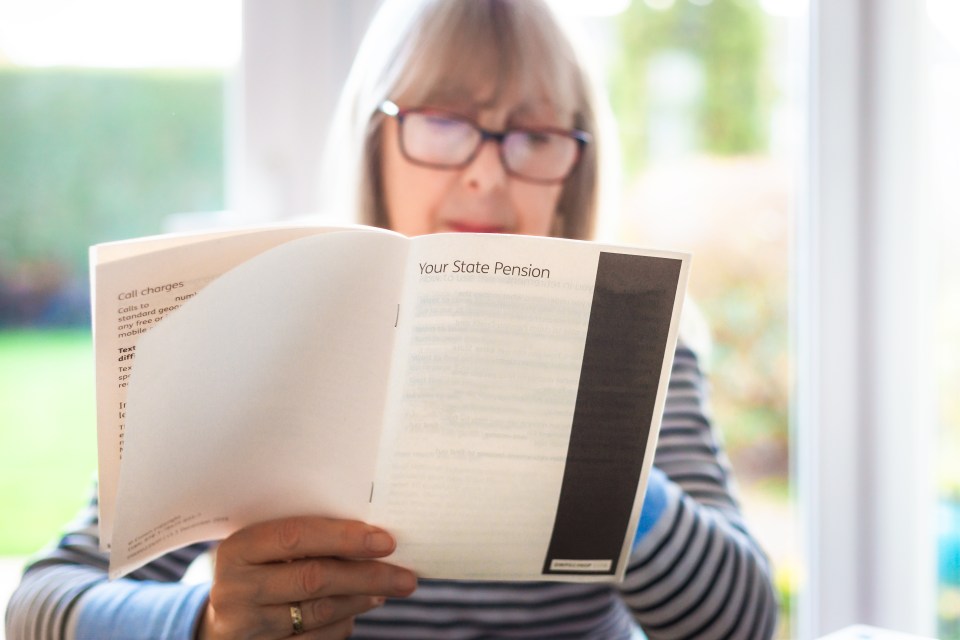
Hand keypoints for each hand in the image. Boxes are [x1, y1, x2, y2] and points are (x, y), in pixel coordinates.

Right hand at [197, 516, 417, 639]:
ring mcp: (246, 626)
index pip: (296, 537)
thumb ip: (304, 536)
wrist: (219, 617)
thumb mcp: (265, 546)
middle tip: (405, 576)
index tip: (385, 541)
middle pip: (314, 579)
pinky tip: (361, 608)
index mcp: (239, 549)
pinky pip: (314, 639)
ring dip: (362, 600)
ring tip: (389, 588)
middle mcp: (237, 589)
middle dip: (367, 576)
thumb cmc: (257, 567)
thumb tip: (370, 534)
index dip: (344, 538)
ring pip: (319, 612)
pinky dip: (344, 624)